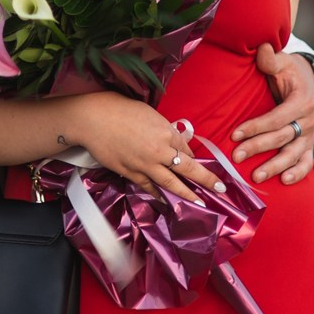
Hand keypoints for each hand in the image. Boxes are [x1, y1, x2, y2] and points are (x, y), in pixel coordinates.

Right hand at [73, 92, 226, 202]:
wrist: (93, 119)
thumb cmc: (121, 109)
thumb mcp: (150, 114)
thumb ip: (164, 130)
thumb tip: (174, 141)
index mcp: (166, 132)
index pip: (186, 149)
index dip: (194, 157)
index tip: (202, 164)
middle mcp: (159, 151)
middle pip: (187, 169)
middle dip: (206, 180)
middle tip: (221, 190)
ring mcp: (145, 165)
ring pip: (170, 183)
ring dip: (187, 195)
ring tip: (199, 204)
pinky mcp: (130, 173)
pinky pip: (149, 187)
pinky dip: (159, 195)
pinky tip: (167, 202)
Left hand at [231, 44, 313, 185]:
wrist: (306, 79)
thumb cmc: (287, 71)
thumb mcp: (280, 61)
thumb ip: (270, 58)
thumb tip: (261, 48)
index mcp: (301, 100)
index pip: (276, 118)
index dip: (256, 127)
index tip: (234, 134)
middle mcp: (308, 119)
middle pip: (282, 137)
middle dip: (258, 148)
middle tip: (236, 157)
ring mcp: (310, 134)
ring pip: (293, 154)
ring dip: (275, 167)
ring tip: (256, 176)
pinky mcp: (308, 145)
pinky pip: (306, 162)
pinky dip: (298, 173)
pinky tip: (284, 181)